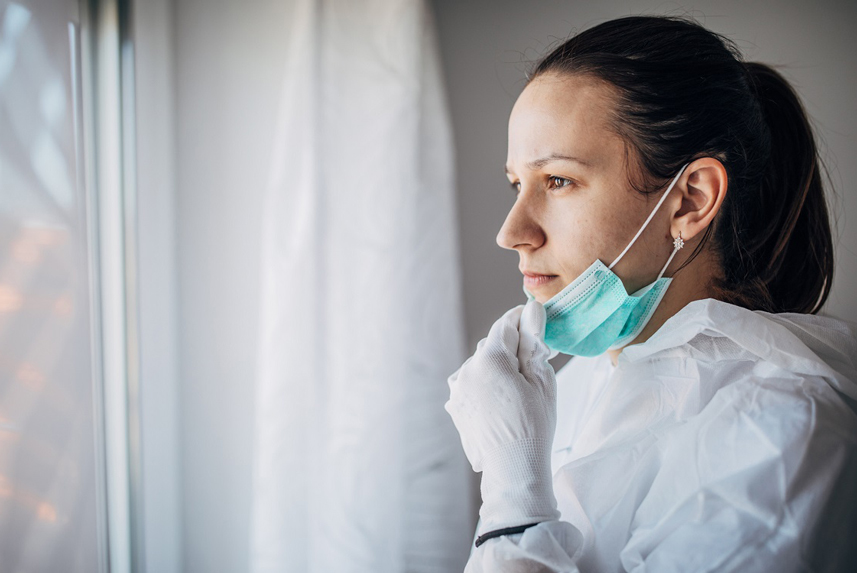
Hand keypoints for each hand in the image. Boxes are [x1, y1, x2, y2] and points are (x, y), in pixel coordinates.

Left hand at [445, 299, 559, 531]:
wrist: (513, 470)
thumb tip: (531, 311)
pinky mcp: (456, 406)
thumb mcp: (542, 380)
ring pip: (481, 366)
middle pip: (492, 346)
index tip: (536, 321)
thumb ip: (533, 342)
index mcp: (489, 360)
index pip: (506, 325)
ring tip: (519, 392)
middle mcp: (466, 370)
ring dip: (498, 369)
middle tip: (536, 364)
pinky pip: (473, 385)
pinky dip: (487, 387)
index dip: (522, 320)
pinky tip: (503, 405)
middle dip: (512, 349)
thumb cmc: (533, 426)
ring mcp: (457, 390)